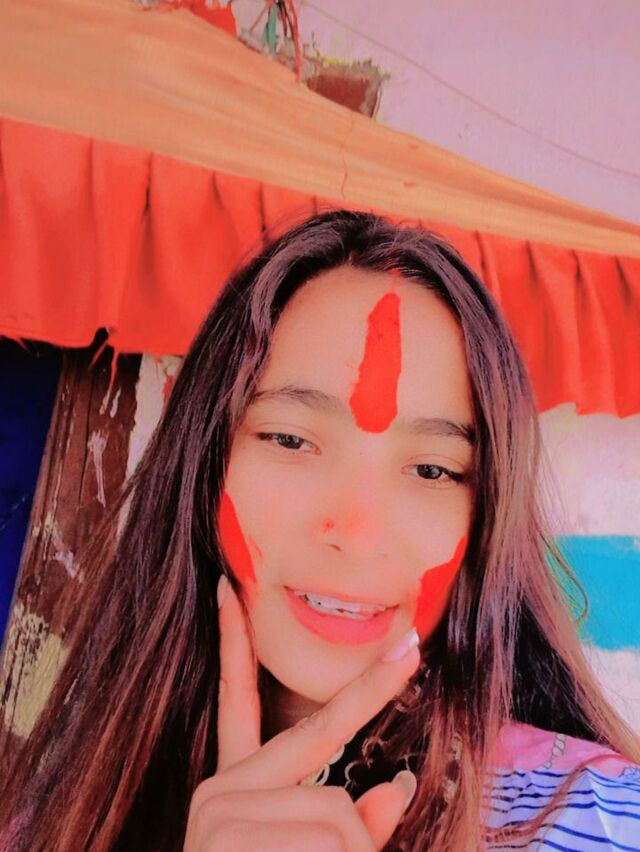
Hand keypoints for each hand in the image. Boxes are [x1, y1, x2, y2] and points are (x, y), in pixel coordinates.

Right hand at [182, 575, 419, 851]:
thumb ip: (354, 821)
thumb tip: (397, 788)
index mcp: (238, 787)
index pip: (238, 697)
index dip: (234, 639)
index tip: (227, 588)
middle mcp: (221, 790)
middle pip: (322, 741)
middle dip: (360, 766)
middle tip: (370, 778)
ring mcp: (219, 810)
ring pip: (338, 806)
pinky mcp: (222, 833)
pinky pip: (328, 836)